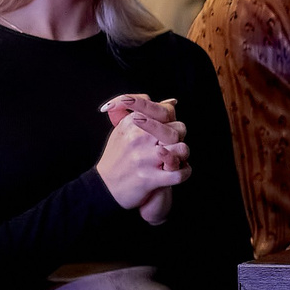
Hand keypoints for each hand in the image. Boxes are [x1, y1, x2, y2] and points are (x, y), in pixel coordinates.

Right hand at [95, 96, 186, 224]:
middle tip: (174, 144)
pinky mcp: (149, 178)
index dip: (172, 119)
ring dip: (183, 155)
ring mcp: (145, 159)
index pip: (166, 111)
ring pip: (182, 149)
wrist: (104, 186)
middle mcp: (139, 139)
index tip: (167, 127)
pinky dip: (184, 173)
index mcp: (133, 123)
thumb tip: (172, 102)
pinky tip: (179, 171)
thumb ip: (145, 113)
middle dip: (180, 137)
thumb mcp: (124, 129)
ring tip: (176, 158)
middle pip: (179, 129)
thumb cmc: (117, 156)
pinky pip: (179, 173)